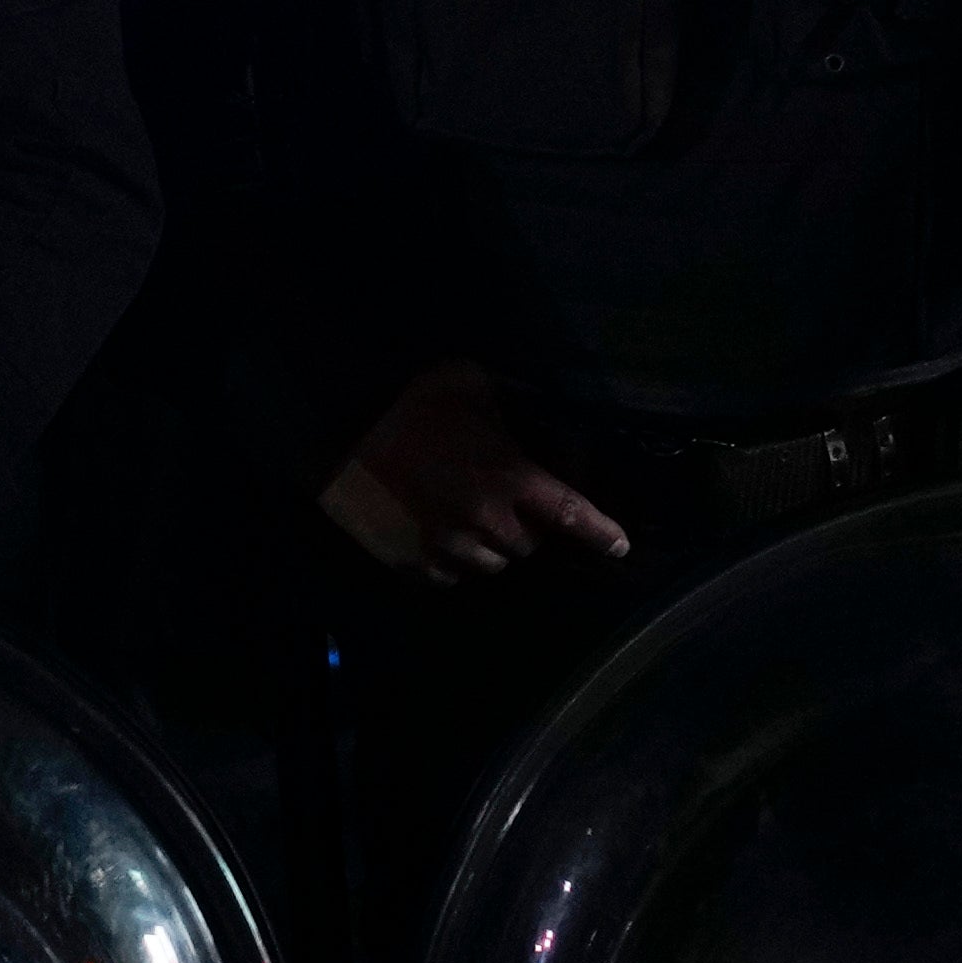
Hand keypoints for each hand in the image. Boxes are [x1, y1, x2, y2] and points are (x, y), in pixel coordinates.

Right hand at [320, 363, 631, 582]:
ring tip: (469, 517)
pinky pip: (450, 574)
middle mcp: (485, 521)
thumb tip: (529, 418)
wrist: (340, 428)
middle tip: (506, 502)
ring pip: (491, 565)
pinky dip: (453, 560)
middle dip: (525, 528)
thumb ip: (509, 413)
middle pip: (529, 547)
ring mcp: (447, 547)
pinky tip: (437, 530)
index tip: (621, 547)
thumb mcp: (473, 388)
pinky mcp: (413, 563)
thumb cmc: (411, 400)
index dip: (600, 532)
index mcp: (508, 477)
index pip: (570, 514)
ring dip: (490, 546)